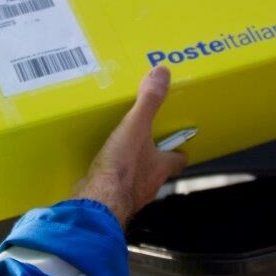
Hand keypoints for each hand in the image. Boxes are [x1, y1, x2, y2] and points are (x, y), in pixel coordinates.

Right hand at [75, 66, 187, 225]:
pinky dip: (112, 180)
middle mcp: (150, 184)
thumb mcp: (136, 127)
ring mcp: (131, 195)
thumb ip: (149, 101)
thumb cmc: (122, 168)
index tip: (177, 145)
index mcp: (161, 166)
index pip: (178, 159)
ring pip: (137, 181)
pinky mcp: (111, 200)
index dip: (178, 152)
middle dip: (153, 159)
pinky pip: (115, 188)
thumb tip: (162, 73)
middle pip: (158, 170)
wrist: (97, 202)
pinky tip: (101, 171)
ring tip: (120, 155)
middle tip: (144, 144)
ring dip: (132, 171)